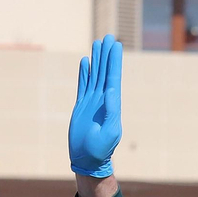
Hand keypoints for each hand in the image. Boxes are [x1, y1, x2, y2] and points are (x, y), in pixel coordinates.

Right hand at [70, 35, 122, 177]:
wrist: (87, 158)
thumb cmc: (101, 149)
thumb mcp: (110, 131)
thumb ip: (112, 111)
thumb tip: (111, 91)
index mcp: (112, 105)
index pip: (113, 78)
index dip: (114, 61)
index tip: (116, 46)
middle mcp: (103, 100)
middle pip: (105, 72)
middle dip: (107, 55)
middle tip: (109, 38)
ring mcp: (92, 102)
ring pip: (94, 75)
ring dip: (97, 60)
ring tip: (98, 44)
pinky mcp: (81, 106)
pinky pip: (83, 85)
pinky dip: (84, 73)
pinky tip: (86, 62)